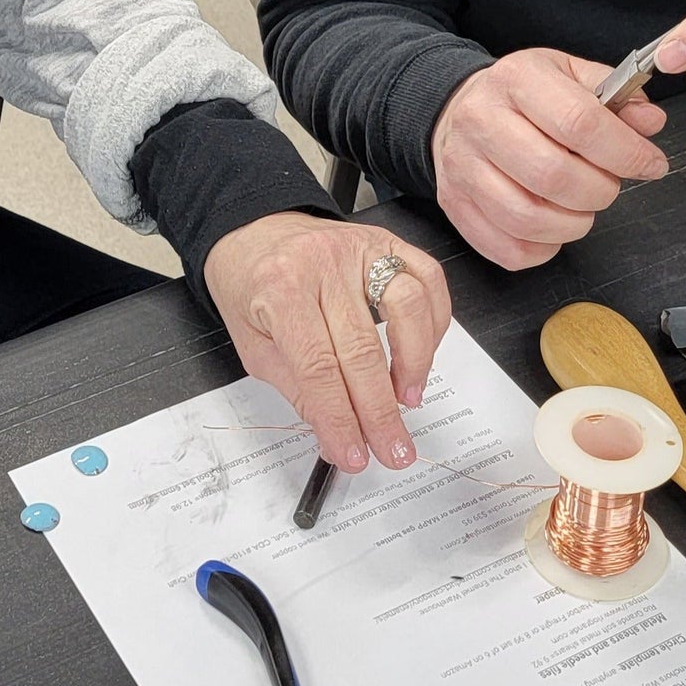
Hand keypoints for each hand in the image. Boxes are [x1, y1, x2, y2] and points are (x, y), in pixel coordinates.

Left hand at [204, 213, 451, 476]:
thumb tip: (337, 435)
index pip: (318, 368)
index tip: (353, 454)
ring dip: (414, 365)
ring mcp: (358, 247)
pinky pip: (427, 278)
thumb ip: (298, 390)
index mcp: (280, 289)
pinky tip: (422, 355)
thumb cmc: (250, 284)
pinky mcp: (385, 241)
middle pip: (362, 348)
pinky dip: (434, 322)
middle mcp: (322, 263)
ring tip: (407, 401)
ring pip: (406, 307)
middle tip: (392, 449)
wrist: (254, 231)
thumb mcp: (253, 344)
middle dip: (380, 412)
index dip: (340, 419)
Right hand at [431, 50, 668, 270]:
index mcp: (517, 80)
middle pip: (554, 175)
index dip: (626, 152)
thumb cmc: (521, 97)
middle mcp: (481, 120)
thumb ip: (615, 95)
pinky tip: (553, 224)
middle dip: (600, 191)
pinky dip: (544, 247)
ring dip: (574, 223)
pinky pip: (510, 250)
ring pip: (529, 219)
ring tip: (581, 206)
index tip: (650, 163)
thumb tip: (650, 121)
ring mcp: (463, 167)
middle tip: (608, 184)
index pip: (579, 122)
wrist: (459, 109)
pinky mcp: (456, 205)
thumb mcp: (569, 74)